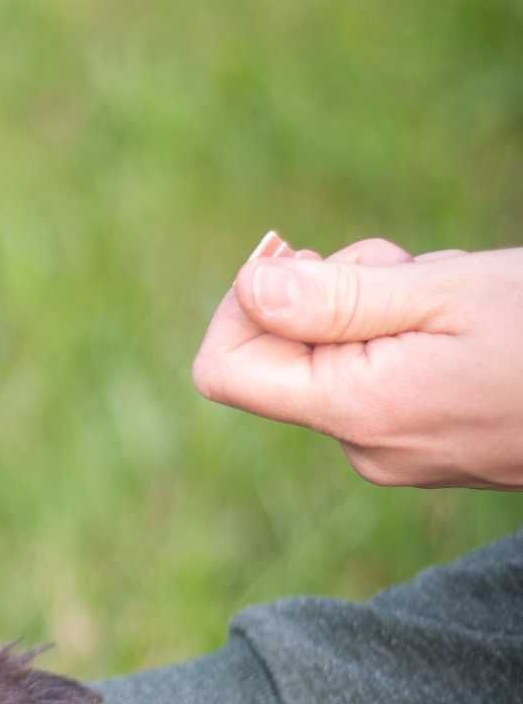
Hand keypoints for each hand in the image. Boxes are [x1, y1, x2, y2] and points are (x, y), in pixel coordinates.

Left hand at [192, 234, 522, 488]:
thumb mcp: (446, 292)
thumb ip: (337, 296)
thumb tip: (251, 285)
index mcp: (356, 410)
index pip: (225, 368)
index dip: (241, 298)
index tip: (293, 251)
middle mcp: (365, 446)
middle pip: (285, 350)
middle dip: (333, 287)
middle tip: (412, 268)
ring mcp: (399, 452)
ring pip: (341, 354)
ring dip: (383, 302)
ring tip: (462, 296)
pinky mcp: (430, 445)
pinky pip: (384, 374)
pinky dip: (410, 332)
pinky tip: (477, 324)